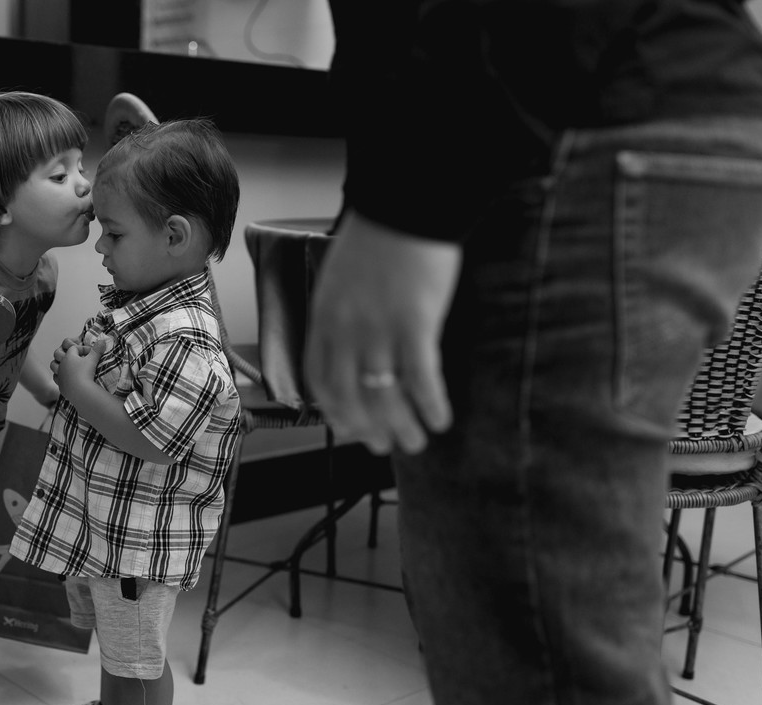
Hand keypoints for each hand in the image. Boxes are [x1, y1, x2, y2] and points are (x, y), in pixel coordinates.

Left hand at [55, 338, 103, 402]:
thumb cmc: (86, 374)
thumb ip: (97, 350)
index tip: (90, 353)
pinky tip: (66, 377)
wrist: (81, 392)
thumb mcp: (93, 360)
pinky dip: (60, 376)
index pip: (73, 348)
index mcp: (68, 356)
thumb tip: (102, 341)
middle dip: (65, 352)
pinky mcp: (60, 384)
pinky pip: (56, 378)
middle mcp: (61, 364)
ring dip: (59, 364)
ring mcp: (59, 374)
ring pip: (53, 365)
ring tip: (66, 365)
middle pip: (58, 353)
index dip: (82, 348)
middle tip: (75, 356)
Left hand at [304, 212, 459, 454]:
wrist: (405, 200)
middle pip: (351, 397)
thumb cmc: (380, 234)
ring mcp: (378, 329)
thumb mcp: (343, 275)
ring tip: (416, 443)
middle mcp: (346, 330)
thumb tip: (354, 340)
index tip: (350, 429)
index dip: (335, 411)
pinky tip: (440, 420)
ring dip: (401, 427)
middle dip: (368, 429)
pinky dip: (430, 405)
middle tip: (385, 446)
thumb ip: (342, 311)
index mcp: (326, 317)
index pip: (321, 379)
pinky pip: (420, 379)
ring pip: (384, 396)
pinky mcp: (414, 324)